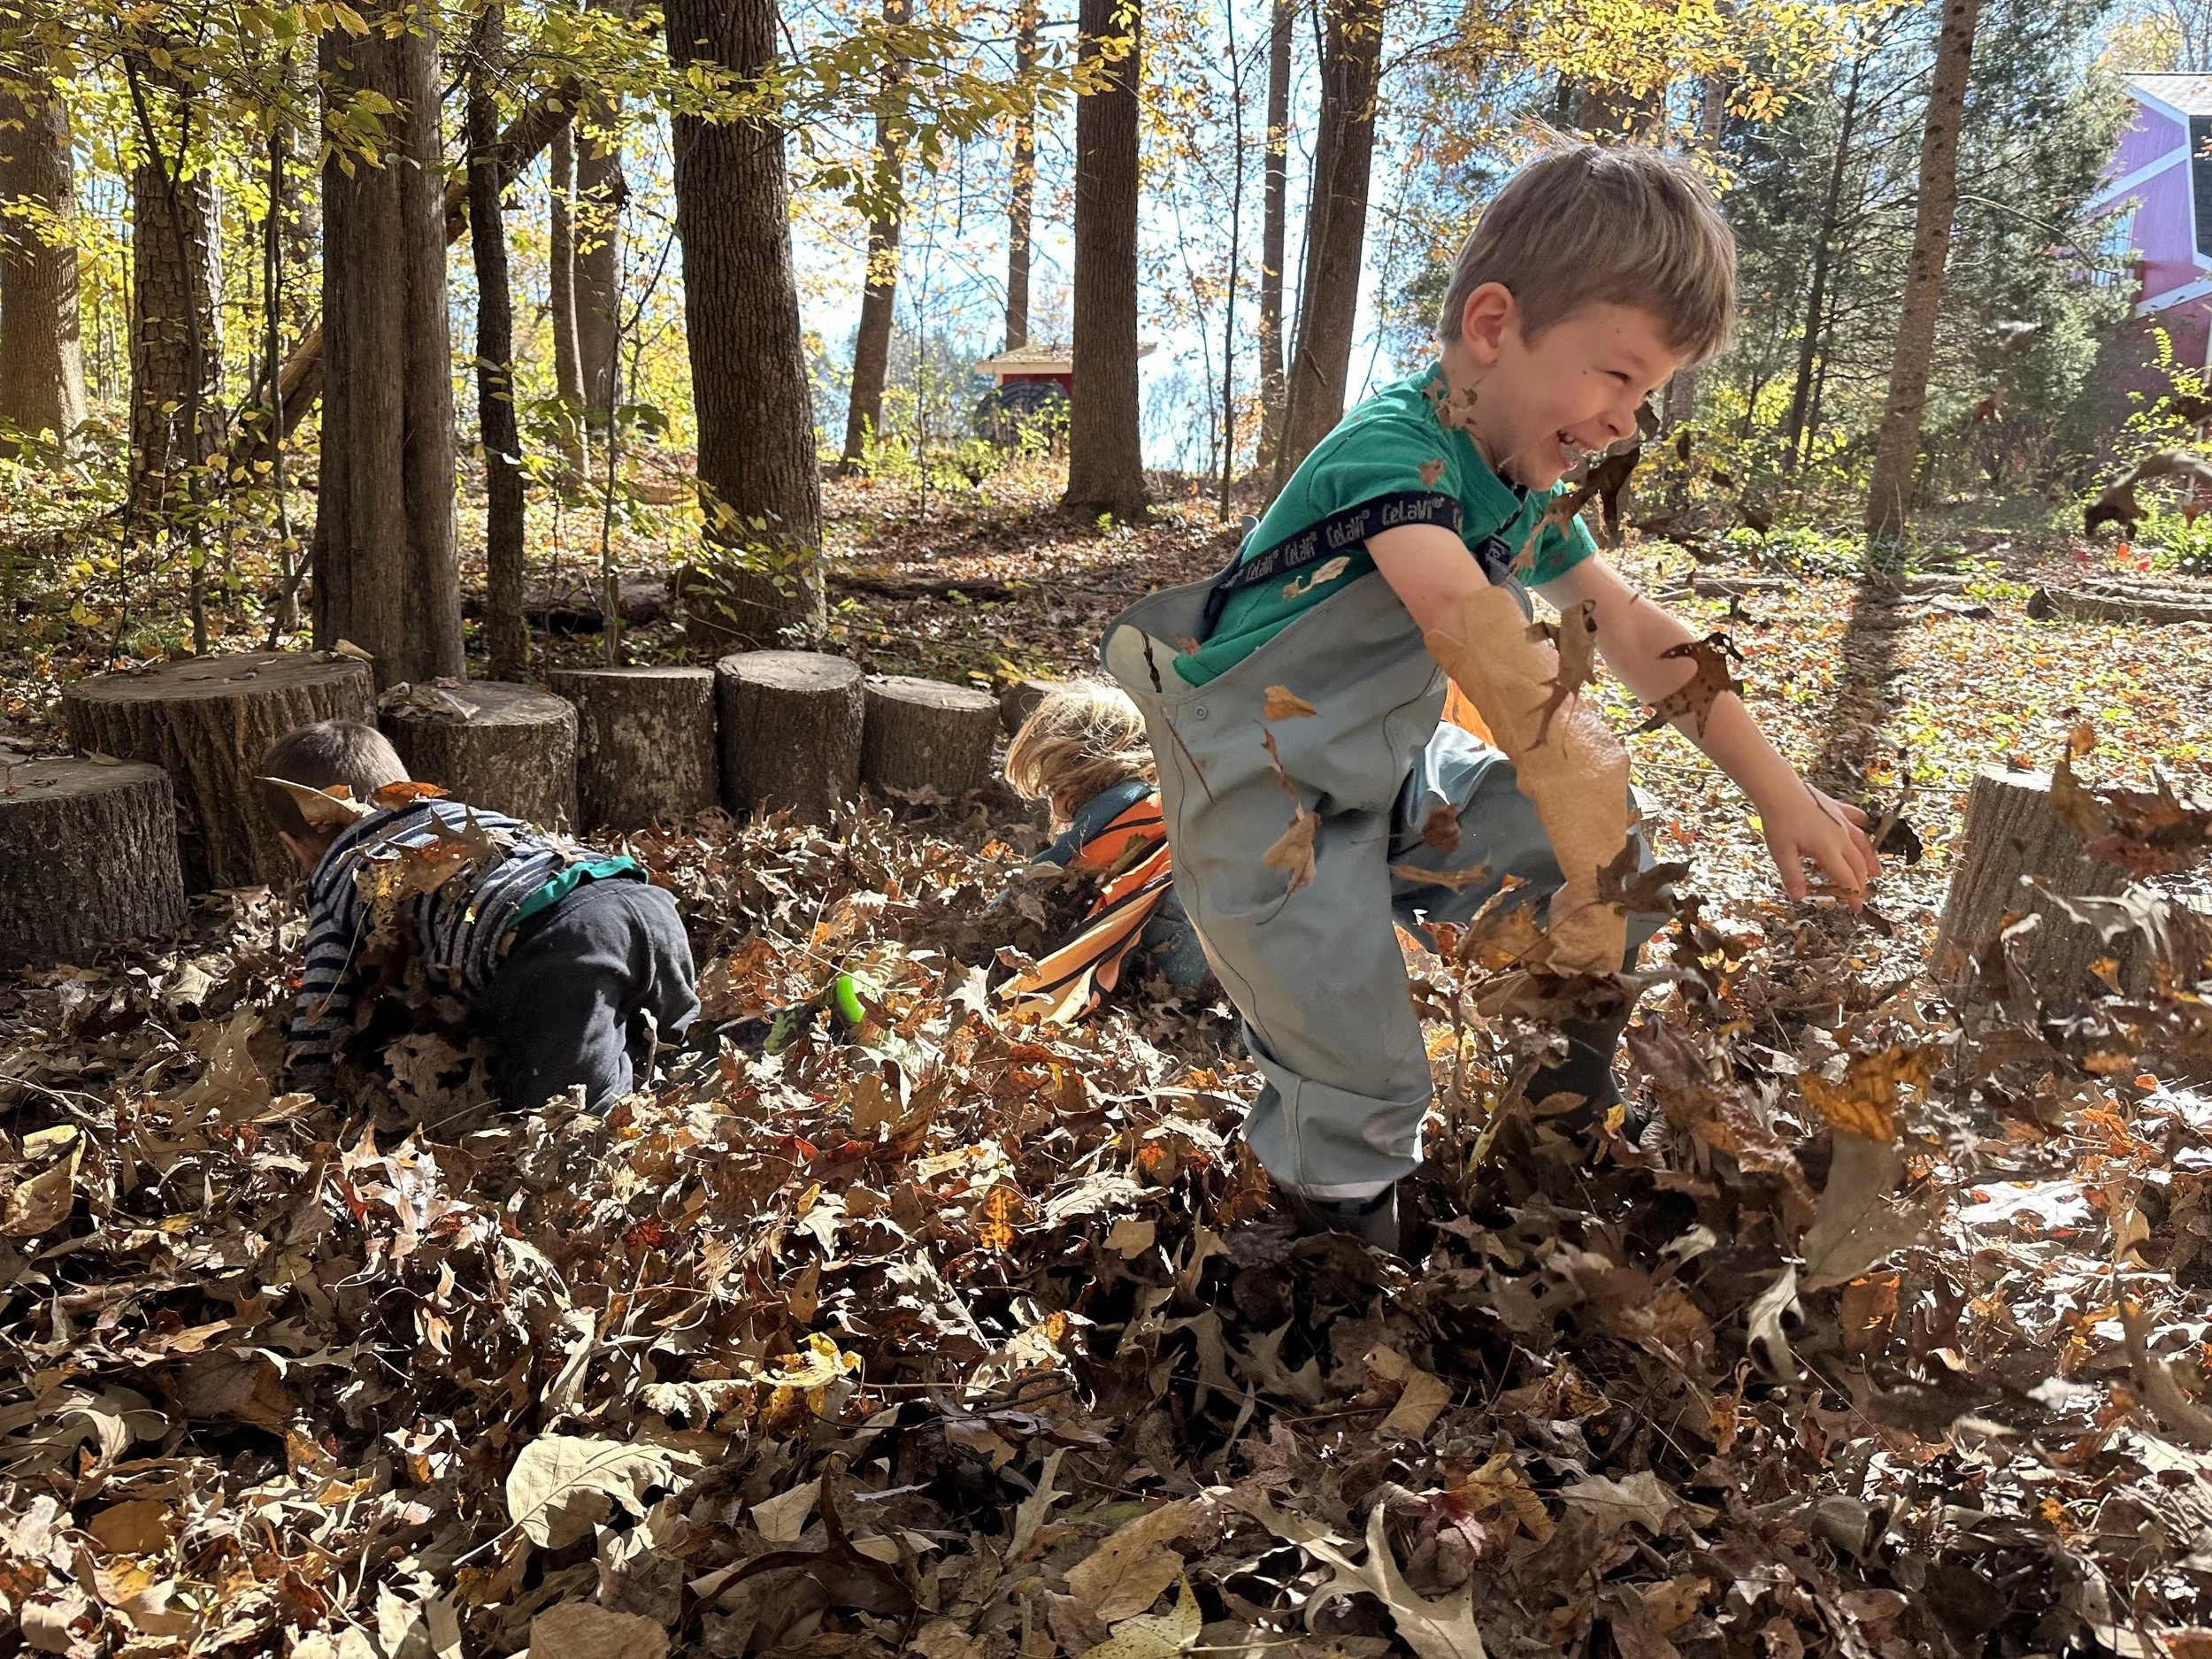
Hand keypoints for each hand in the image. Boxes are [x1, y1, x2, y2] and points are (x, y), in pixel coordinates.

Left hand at [1760, 783, 1880, 903]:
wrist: (1779, 789)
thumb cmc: (1779, 821)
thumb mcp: (1781, 852)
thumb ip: (1792, 876)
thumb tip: (1798, 898)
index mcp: (1829, 850)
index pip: (1847, 879)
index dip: (1853, 896)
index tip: (1856, 909)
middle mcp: (1841, 837)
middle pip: (1858, 864)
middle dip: (1862, 882)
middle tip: (1862, 895)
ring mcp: (1842, 821)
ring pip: (1863, 844)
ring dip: (1870, 860)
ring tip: (1876, 871)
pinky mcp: (1837, 808)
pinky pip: (1856, 818)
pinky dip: (1862, 826)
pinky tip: (1864, 825)